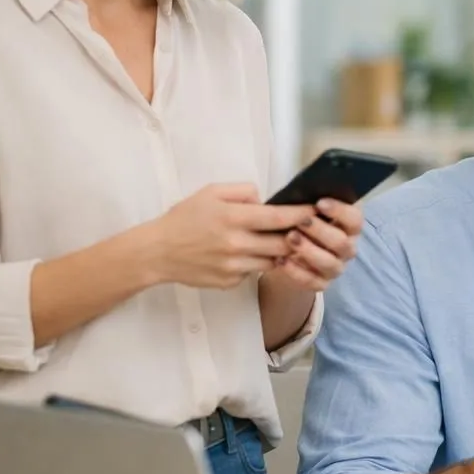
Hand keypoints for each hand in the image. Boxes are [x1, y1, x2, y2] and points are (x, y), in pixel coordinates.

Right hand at [147, 184, 314, 288]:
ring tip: (280, 241)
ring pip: (273, 260)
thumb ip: (243, 191)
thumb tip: (266, 199)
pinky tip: (250, 255)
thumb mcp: (211, 193)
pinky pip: (254, 272)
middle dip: (298, 237)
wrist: (157, 251)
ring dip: (280, 252)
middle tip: (307, 230)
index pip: (279, 217)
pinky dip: (257, 263)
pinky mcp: (229, 282)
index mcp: (233, 218)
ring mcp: (233, 266)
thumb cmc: (185, 218)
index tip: (316, 212)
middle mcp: (236, 244)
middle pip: (284, 243)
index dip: (302, 215)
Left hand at [265, 198, 363, 292]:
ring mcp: (336, 266)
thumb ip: (309, 201)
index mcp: (349, 227)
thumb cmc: (301, 224)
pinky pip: (314, 282)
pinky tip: (281, 260)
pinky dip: (297, 272)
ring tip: (290, 239)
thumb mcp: (306, 209)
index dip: (340, 211)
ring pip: (330, 264)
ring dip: (310, 251)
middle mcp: (347, 248)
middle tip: (301, 222)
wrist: (291, 252)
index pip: (355, 219)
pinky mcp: (322, 283)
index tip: (319, 202)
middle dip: (321, 231)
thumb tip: (302, 191)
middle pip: (342, 242)